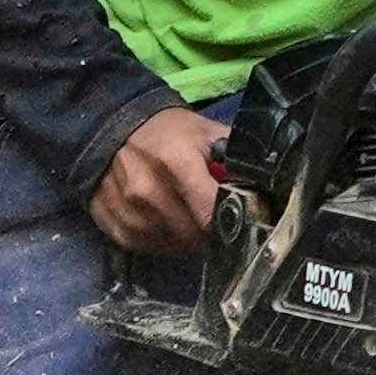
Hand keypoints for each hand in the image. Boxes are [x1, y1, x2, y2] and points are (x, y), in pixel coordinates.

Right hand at [92, 103, 227, 251]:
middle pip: (192, 235)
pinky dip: (161, 241)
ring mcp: (127, 211)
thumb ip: (235, 158)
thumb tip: (263, 186)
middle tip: (211, 217)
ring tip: (188, 218)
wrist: (112, 127)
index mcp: (175, 163)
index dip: (228, 220)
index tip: (235, 217)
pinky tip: (166, 224)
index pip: (209, 213)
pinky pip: (147, 248)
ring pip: (171, 246)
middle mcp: (147, 191)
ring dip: (185, 238)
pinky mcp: (112, 225)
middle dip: (208, 231)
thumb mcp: (207, 133)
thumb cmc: (167, 131)